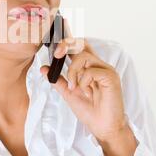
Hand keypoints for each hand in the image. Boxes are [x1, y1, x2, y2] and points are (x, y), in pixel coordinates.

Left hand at [40, 18, 126, 142]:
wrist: (104, 128)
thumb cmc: (90, 111)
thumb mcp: (69, 94)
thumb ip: (58, 80)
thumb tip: (44, 67)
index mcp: (89, 67)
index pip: (79, 45)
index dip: (69, 36)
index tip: (59, 26)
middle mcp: (98, 65)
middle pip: (82, 43)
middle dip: (66, 44)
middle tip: (56, 53)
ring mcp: (106, 70)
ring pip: (84, 56)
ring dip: (73, 71)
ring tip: (74, 87)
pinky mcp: (111, 77)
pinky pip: (91, 70)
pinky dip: (83, 80)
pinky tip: (84, 91)